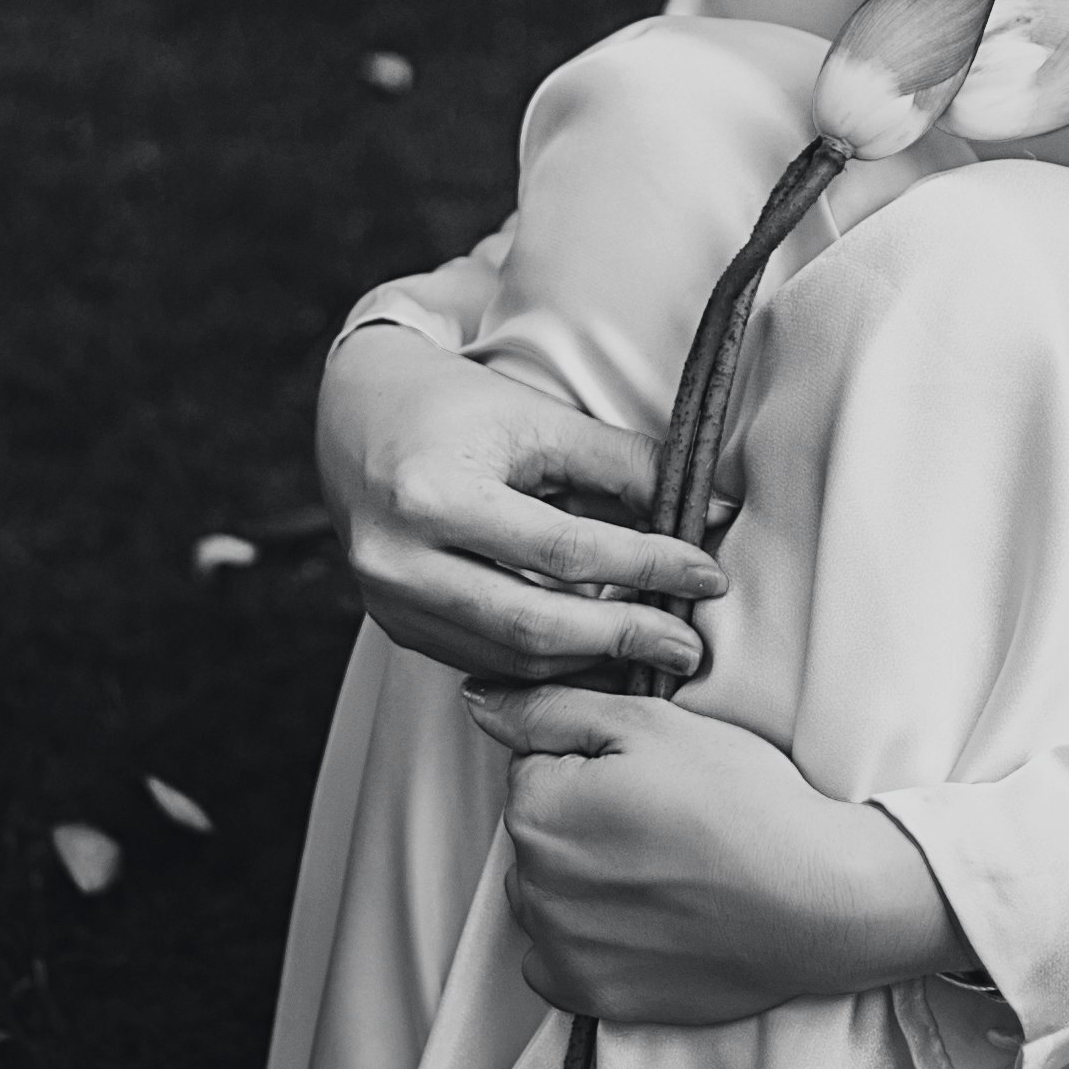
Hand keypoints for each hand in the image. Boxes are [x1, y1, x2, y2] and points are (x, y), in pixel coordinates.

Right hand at [317, 326, 723, 684]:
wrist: (356, 416)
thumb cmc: (455, 407)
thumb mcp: (539, 420)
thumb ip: (625, 465)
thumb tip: (713, 510)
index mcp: (433, 495)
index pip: (562, 550)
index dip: (644, 565)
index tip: (707, 573)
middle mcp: (399, 561)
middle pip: (533, 624)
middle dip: (622, 637)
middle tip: (689, 645)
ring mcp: (391, 603)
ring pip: (511, 655)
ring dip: (592, 659)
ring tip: (656, 650)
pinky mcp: (397, 626)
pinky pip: (487, 659)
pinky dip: (550, 662)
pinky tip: (600, 654)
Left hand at [465, 683, 972, 1025]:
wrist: (816, 902)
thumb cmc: (742, 804)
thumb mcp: (651, 725)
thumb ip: (551, 708)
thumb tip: (479, 699)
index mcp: (537, 808)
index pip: (535, 768)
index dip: (594, 766)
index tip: (650, 783)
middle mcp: (530, 883)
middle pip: (538, 836)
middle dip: (584, 825)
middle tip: (666, 827)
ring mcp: (558, 946)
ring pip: (548, 896)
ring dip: (586, 884)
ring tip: (667, 876)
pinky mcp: (589, 994)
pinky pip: (559, 961)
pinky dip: (591, 943)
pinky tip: (649, 923)